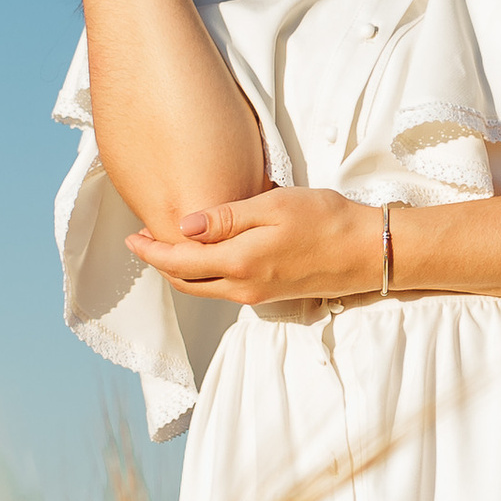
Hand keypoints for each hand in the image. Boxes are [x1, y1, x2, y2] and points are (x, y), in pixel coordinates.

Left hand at [125, 188, 383, 304]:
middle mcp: (243, 287)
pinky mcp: (271, 293)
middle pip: (187, 283)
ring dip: (182, 271)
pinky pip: (225, 288)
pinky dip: (205, 275)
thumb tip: (183, 226)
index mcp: (240, 263)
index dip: (151, 253)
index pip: (179, 264)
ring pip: (206, 288)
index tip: (133, 238)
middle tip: (144, 242)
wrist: (367, 251)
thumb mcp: (273, 206)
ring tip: (169, 246)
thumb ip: (226, 218)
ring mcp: (258, 294)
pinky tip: (207, 255)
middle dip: (161, 264)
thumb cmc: (325, 220)